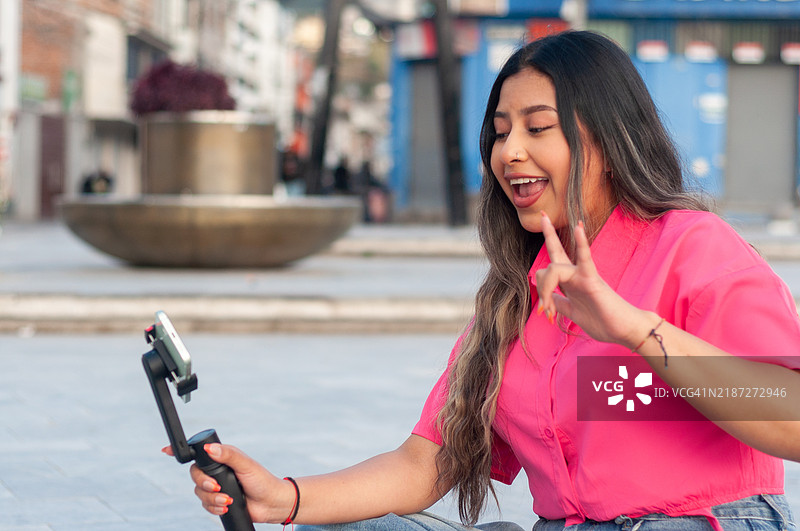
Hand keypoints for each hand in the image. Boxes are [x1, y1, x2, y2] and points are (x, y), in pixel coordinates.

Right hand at [162, 444, 294, 523]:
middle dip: (203, 484)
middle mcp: (217, 471)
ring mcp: (216, 487)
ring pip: (199, 493)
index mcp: (222, 457)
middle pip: (195, 475)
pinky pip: (205, 506)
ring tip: (228, 500)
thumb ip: (228, 455)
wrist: (270, 503)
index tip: (165, 450)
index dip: (182, 451)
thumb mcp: (246, 464)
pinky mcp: (218, 502)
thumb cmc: (262, 480)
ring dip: (212, 499)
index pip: (198, 453)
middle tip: (217, 488)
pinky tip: (226, 508)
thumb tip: (209, 448)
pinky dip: (214, 508)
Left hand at [534, 211, 654, 347]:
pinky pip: (585, 259)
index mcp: (571, 282)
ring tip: (548, 311)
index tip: (541, 285)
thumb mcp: (574, 313)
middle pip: (557, 250)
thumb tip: (548, 300)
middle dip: (549, 233)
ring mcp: (584, 275)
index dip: (541, 268)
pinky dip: (581, 243)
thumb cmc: (603, 322)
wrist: (624, 330)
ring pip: (555, 267)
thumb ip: (561, 304)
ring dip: (545, 289)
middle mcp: (576, 275)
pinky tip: (579, 227)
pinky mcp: (593, 280)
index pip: (554, 264)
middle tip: (542, 213)